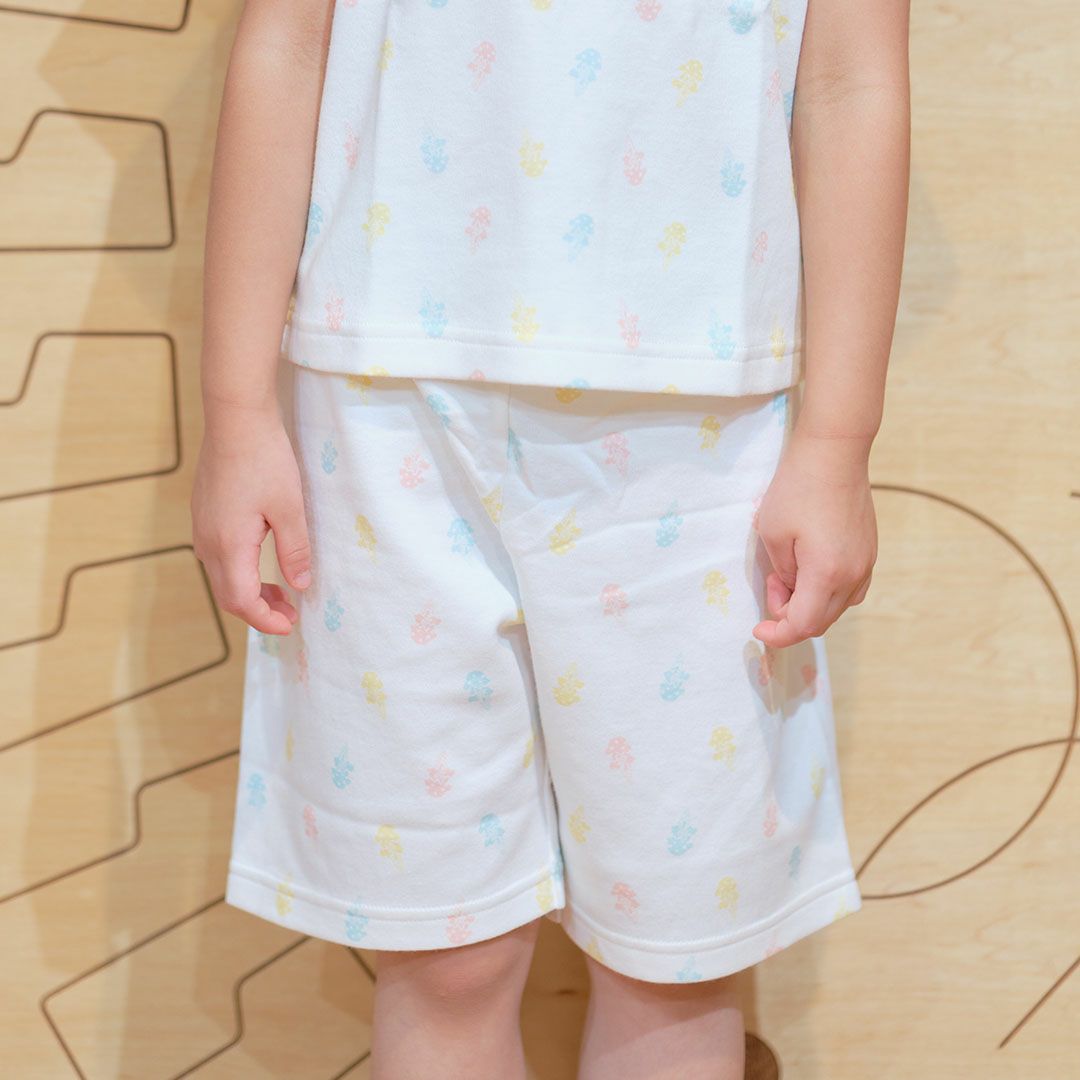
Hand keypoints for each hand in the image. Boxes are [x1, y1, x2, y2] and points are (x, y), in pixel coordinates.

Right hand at [190, 404, 311, 634]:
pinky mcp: (204, 514)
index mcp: (228, 545)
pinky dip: (241, 572)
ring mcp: (202, 528)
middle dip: (259, 611)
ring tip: (282, 594)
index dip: (265, 620)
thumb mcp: (290, 509)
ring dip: (250, 592)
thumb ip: (294, 551)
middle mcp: (208, 542)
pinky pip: (219, 557)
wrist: (235, 418)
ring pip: (223, 577)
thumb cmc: (265, 460)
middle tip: (291, 615)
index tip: (290, 627)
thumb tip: (299, 585)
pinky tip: (263, 565)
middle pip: (229, 595)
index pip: (241, 601)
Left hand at [752, 428, 876, 647]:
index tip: (757, 629)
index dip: (777, 635)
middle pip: (821, 622)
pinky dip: (827, 593)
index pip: (802, 625)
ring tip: (787, 574)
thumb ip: (782, 574)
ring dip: (808, 605)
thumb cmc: (797, 489)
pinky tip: (810, 571)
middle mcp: (854, 575)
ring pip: (838, 608)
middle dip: (790, 616)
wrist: (834, 453)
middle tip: (771, 584)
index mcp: (827, 574)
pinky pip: (850, 590)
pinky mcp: (870, 552)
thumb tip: (791, 590)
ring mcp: (867, 564)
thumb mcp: (772, 534)